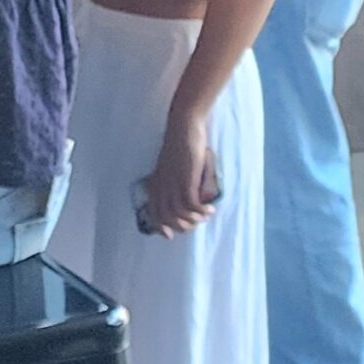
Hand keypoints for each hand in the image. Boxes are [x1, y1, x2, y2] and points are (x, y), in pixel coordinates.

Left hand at [142, 112, 219, 237]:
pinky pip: (191, 204)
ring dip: (194, 219)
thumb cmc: (181, 146)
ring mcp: (173, 183)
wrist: (184, 127)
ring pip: (178, 214)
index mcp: (157, 183)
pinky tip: (210, 209)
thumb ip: (175, 182)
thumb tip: (188, 200)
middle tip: (197, 223)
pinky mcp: (185, 179)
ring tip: (206, 215)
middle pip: (166, 217)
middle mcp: (162, 185)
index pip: (153, 211)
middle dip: (182, 226)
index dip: (159, 226)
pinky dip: (201, 211)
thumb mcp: (173, 167)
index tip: (169, 236)